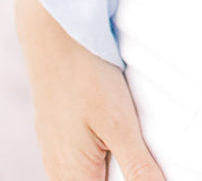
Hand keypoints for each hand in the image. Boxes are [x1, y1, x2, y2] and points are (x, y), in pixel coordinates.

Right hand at [16, 0, 165, 180]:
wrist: (54, 35)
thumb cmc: (87, 75)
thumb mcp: (119, 122)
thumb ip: (137, 167)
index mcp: (73, 176)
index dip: (134, 180)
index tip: (148, 167)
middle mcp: (58, 171)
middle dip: (125, 172)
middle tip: (143, 147)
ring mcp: (56, 152)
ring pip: (91, 173)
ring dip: (115, 166)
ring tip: (135, 143)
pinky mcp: (59, 135)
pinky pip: (83, 159)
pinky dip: (104, 154)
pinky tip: (117, 134)